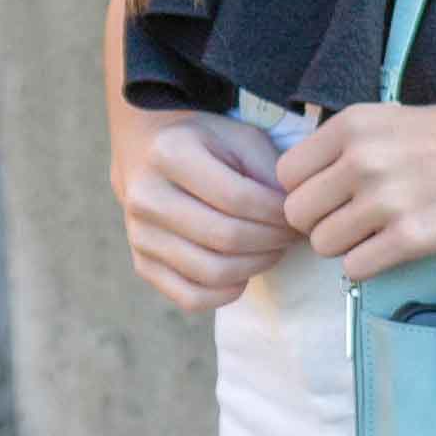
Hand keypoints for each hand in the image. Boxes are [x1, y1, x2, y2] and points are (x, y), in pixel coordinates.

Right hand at [112, 107, 305, 312]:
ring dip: (255, 266)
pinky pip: (190, 297)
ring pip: (211, 272)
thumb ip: (268, 170)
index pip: (238, 198)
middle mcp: (147, 197)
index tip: (296, 214)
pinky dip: (226, 293)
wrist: (149, 155)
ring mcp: (139, 235)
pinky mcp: (142, 263)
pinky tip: (243, 271)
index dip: (276, 213)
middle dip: (271, 241)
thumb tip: (291, 215)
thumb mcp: (240, 138)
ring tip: (273, 249)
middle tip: (290, 234)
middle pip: (225, 238)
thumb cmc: (206, 144)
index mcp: (170, 154)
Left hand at [272, 99, 435, 283]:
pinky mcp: (411, 238)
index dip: (306, 190)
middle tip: (353, 220)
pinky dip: (368, 265)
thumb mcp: (392, 119)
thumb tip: (309, 181)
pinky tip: (393, 248)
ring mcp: (385, 199)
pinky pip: (354, 269)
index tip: (331, 196)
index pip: (287, 173)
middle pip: (297, 213)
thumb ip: (348, 145)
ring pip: (322, 245)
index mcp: (352, 125)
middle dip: (320, 221)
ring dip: (345, 246)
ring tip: (377, 233)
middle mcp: (361, 159)